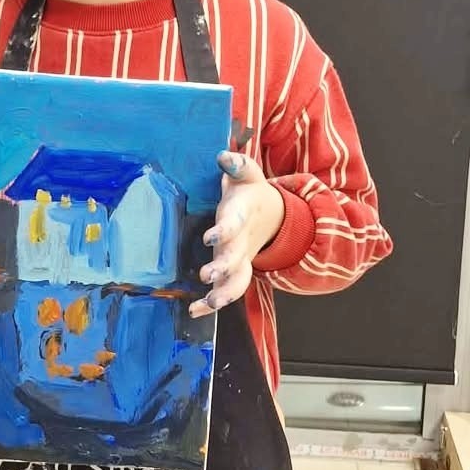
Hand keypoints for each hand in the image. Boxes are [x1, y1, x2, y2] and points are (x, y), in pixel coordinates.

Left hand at [189, 152, 284, 317]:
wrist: (273, 215)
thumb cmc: (250, 192)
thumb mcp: (248, 174)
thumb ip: (237, 165)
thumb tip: (223, 156)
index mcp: (243, 215)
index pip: (234, 224)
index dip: (224, 231)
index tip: (210, 237)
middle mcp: (242, 241)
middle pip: (237, 259)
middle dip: (223, 268)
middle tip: (207, 276)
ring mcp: (240, 260)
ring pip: (237, 282)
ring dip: (224, 294)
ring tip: (207, 304)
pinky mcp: (235, 272)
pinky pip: (227, 291)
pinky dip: (212, 304)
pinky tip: (196, 312)